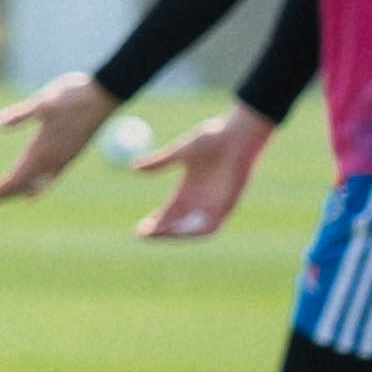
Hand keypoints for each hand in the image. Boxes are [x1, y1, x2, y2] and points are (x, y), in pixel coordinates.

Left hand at [0, 72, 113, 205]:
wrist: (105, 94)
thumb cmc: (73, 96)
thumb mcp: (44, 102)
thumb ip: (21, 114)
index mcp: (44, 150)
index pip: (16, 179)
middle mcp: (54, 160)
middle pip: (24, 185)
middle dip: (3, 194)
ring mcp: (65, 158)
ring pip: (38, 184)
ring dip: (18, 191)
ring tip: (2, 197)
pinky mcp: (72, 154)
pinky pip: (52, 179)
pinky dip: (38, 188)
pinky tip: (33, 193)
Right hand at [129, 101, 272, 239]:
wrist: (239, 136)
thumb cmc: (213, 138)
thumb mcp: (181, 151)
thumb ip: (159, 162)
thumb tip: (132, 168)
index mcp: (186, 191)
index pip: (167, 215)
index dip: (153, 224)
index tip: (139, 230)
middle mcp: (199, 202)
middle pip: (176, 226)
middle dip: (159, 234)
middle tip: (143, 234)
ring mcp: (213, 206)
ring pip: (191, 231)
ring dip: (175, 236)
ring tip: (158, 232)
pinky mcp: (227, 206)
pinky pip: (210, 228)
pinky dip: (194, 233)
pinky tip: (179, 230)